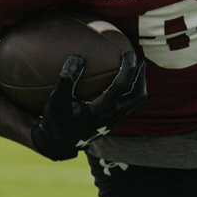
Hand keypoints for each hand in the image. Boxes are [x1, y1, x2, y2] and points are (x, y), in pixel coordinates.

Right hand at [30, 52, 146, 161]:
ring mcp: (113, 121)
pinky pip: (131, 107)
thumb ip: (67, 78)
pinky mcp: (111, 123)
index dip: (128, 67)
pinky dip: (133, 94)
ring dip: (140, 86)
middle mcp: (111, 116)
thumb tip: (77, 57)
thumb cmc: (56, 120)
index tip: (128, 54)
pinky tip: (125, 85)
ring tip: (136, 72)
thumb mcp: (57, 99)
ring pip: (137, 104)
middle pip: (138, 96)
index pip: (121, 85)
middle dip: (141, 77)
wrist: (57, 143)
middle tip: (138, 61)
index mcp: (100, 110)